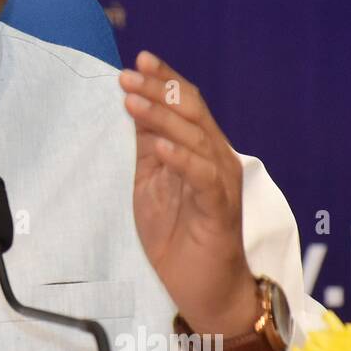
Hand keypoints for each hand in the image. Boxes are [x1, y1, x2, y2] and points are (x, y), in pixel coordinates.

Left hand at [118, 50, 259, 336]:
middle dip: (160, 90)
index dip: (165, 81)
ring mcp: (221, 183)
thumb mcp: (153, 184)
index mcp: (202, 151)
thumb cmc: (179, 237)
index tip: (140, 60)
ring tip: (132, 101)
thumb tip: (135, 108)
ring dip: (162, 117)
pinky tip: (159, 146)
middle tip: (129, 75)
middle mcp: (218, 160)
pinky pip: (202, 177)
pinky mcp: (219, 210)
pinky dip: (181, 158)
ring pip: (195, 138)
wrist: (206, 290)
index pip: (188, 105)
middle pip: (192, 113)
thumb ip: (149, 148)